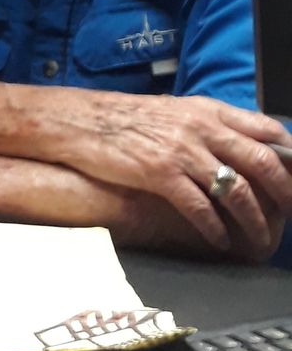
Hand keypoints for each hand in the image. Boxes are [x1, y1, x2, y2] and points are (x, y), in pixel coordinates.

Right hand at [12, 88, 291, 256]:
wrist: (79, 121)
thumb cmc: (123, 120)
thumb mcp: (172, 112)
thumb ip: (208, 125)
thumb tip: (241, 146)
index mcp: (206, 109)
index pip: (267, 129)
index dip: (290, 156)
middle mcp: (200, 127)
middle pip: (262, 162)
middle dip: (285, 194)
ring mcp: (180, 150)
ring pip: (236, 190)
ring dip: (254, 221)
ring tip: (260, 240)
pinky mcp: (159, 173)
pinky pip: (200, 207)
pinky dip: (215, 228)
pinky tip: (220, 241)